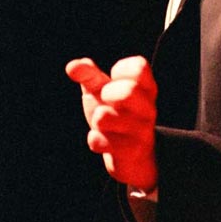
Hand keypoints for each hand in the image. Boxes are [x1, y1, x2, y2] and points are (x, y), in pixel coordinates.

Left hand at [66, 56, 157, 190]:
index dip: (120, 70)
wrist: (128, 155)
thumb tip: (72, 66)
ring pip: (106, 118)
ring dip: (98, 119)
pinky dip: (95, 139)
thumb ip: (89, 74)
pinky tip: (102, 139)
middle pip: (128, 91)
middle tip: (106, 99)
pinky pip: (100, 141)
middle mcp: (148, 108)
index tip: (115, 79)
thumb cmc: (115, 113)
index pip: (139, 67)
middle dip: (108, 93)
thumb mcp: (102, 90)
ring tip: (103, 122)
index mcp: (146, 88)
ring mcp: (141, 131)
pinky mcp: (130, 152)